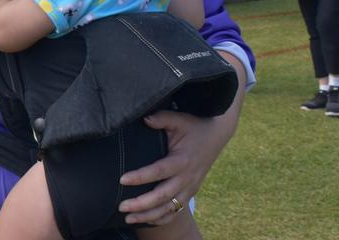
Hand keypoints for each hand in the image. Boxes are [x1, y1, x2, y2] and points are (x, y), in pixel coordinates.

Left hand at [118, 110, 234, 225]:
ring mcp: (190, 187)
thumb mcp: (179, 119)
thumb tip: (145, 118)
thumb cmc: (194, 126)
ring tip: (128, 218)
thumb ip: (162, 118)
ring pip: (169, 208)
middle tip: (121, 206)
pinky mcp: (190, 192)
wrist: (216, 135)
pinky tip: (145, 220)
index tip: (122, 180)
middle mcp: (187, 177)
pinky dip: (162, 218)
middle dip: (141, 204)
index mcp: (182, 160)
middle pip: (163, 196)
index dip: (140, 177)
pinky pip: (177, 211)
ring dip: (148, 215)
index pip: (158, 171)